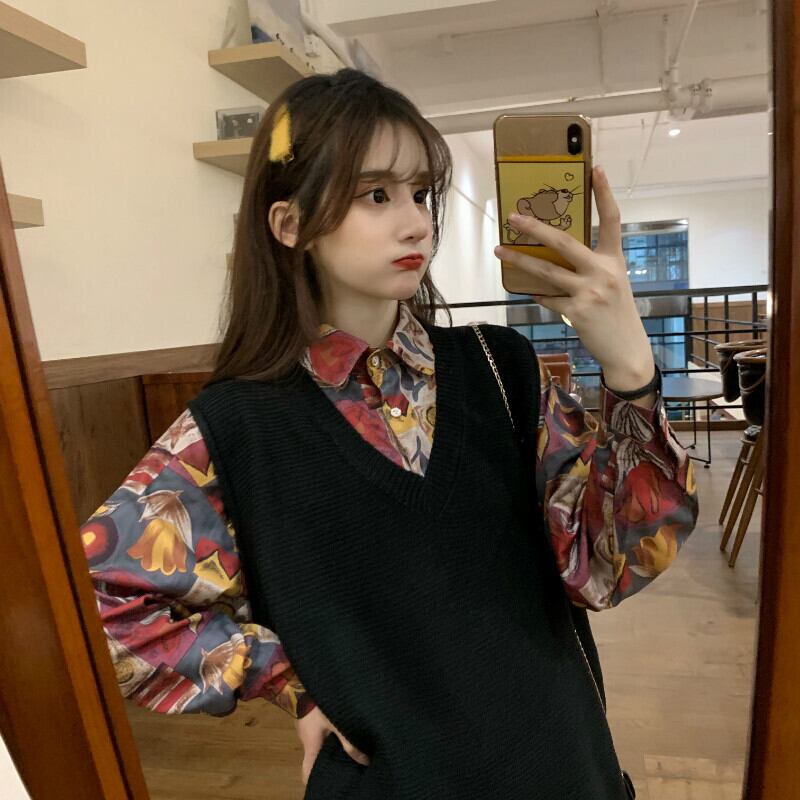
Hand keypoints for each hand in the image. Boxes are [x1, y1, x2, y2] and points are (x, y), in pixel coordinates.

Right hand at [294, 706, 369, 785]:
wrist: (313, 671)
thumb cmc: (320, 701)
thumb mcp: (338, 722)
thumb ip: (350, 742)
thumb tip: (365, 762)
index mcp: (309, 743)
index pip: (307, 772)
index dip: (316, 781)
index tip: (331, 783)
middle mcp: (305, 735)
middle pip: (316, 756)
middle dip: (331, 760)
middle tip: (350, 763)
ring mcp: (306, 721)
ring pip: (320, 739)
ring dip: (332, 742)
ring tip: (351, 742)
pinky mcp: (310, 710)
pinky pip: (320, 726)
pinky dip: (331, 729)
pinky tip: (344, 723)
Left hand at [493, 165, 654, 390]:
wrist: (627, 349)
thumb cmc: (616, 314)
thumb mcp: (612, 284)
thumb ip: (590, 268)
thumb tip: (556, 257)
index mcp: (615, 260)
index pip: (612, 219)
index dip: (604, 193)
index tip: (596, 167)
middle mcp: (603, 272)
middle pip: (564, 242)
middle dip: (536, 227)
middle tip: (513, 216)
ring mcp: (590, 291)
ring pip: (546, 270)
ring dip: (519, 259)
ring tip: (499, 250)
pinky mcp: (577, 311)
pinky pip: (547, 298)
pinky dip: (538, 295)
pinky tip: (531, 292)